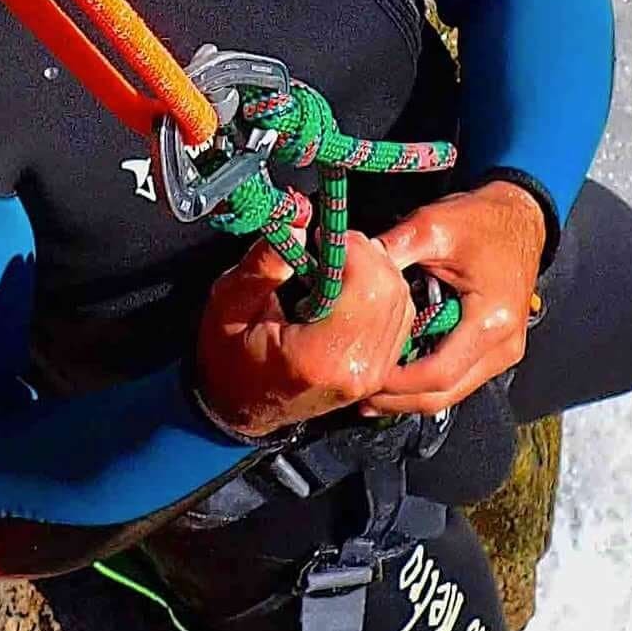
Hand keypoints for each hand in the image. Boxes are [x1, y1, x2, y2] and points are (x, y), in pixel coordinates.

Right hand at [193, 227, 416, 439]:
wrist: (239, 409)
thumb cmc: (229, 361)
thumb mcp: (230, 304)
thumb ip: (265, 263)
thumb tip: (297, 221)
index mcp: (320, 356)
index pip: (369, 284)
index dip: (350, 248)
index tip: (319, 238)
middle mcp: (357, 369)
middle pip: (392, 290)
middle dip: (365, 255)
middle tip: (328, 248)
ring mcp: (372, 374)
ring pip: (402, 300)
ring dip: (375, 272)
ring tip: (336, 268)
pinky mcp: (379, 371)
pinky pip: (399, 318)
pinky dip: (381, 293)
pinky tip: (349, 290)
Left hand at [356, 179, 546, 417]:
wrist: (520, 216)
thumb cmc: (482, 221)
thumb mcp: (431, 227)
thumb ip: (391, 250)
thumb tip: (347, 264)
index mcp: (490, 320)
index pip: (437, 374)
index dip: (396, 383)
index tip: (364, 376)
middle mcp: (504, 344)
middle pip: (445, 394)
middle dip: (399, 399)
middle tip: (360, 394)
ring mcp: (505, 350)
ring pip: (453, 392)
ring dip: (412, 395)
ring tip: (373, 390)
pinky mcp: (499, 348)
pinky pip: (461, 377)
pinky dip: (428, 381)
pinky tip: (399, 375)